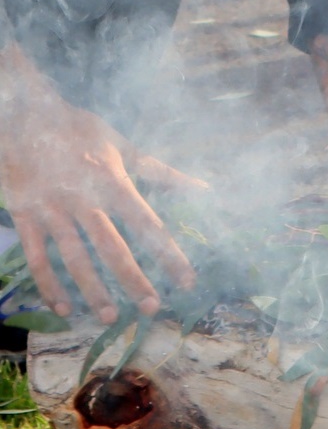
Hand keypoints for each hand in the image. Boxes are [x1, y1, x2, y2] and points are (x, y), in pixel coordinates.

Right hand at [0, 45, 206, 323]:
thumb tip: (203, 188)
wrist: (22, 111)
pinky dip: (48, 283)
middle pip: (112, 246)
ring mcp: (53, 209)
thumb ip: (161, 173)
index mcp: (112, 182)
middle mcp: (84, 199)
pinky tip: (63, 307)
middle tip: (150, 308)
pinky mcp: (26, 215)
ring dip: (91, 288)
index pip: (147, 225)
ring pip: (74, 256)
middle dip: (132, 279)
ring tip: (107, 316)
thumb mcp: (121, 146)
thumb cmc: (78, 129)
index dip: (168, 254)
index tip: (186, 281)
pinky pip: (36, 256)